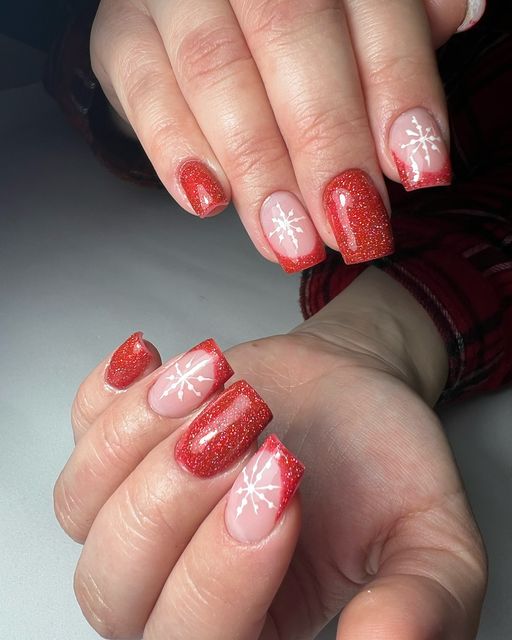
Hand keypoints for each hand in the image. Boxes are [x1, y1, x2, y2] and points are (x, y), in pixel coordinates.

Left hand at [54, 268, 485, 637]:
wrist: (352, 389)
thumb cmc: (383, 463)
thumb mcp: (433, 539)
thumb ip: (420, 604)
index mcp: (248, 623)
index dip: (223, 570)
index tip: (283, 479)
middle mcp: (172, 581)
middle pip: (114, 585)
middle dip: (175, 496)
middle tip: (247, 424)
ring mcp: (135, 509)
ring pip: (83, 504)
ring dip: (145, 433)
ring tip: (220, 379)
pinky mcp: (119, 443)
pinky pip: (79, 423)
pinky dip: (113, 391)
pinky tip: (159, 361)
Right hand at [90, 0, 483, 271]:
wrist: (202, 10)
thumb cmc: (293, 22)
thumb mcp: (354, 14)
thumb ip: (396, 24)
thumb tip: (461, 16)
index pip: (372, 5)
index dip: (399, 89)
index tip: (419, 171)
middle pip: (291, 35)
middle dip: (326, 143)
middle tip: (349, 226)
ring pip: (216, 71)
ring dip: (259, 168)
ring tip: (289, 239)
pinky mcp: (122, 35)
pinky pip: (143, 89)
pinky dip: (174, 150)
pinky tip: (209, 202)